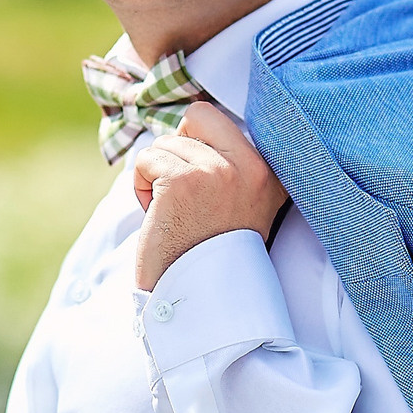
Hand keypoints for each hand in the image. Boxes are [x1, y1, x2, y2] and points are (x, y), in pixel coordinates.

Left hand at [131, 101, 288, 291]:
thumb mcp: (239, 200)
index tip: (196, 180)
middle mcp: (252, 166)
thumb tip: (194, 115)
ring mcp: (218, 171)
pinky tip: (159, 215)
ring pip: (166, 143)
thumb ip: (230, 161)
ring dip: (158, 175)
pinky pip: (146, 160)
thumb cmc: (210, 249)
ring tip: (176, 212)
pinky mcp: (184, 181)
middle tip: (183, 191)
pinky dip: (141, 187)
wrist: (197, 296)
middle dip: (178, 147)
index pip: (218, 117)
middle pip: (196, 116)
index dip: (197, 142)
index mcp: (270, 172)